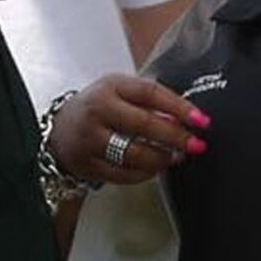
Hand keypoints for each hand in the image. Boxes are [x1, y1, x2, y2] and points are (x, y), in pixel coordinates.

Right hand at [49, 74, 207, 190]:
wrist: (58, 130)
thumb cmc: (97, 109)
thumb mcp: (119, 92)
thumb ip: (149, 101)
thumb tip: (185, 120)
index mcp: (110, 86)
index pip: (150, 93)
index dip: (179, 107)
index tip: (201, 120)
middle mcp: (98, 110)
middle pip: (144, 124)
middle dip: (176, 137)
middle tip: (196, 144)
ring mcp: (90, 139)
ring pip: (135, 154)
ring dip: (162, 158)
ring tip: (175, 157)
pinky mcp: (88, 164)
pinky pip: (124, 175)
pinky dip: (145, 174)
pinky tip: (154, 168)